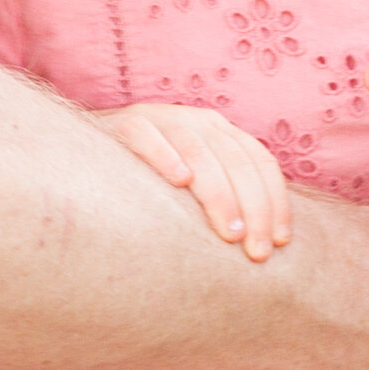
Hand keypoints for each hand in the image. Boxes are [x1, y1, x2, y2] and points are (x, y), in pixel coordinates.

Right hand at [104, 104, 291, 263]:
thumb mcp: (195, 187)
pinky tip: (179, 181)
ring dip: (219, 193)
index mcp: (221, 132)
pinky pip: (146, 135)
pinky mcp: (123, 124)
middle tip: (254, 250)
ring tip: (230, 231)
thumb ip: (225, 200)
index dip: (275, 202)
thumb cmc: (150, 185)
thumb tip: (266, 244)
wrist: (88, 156)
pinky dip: (165, 155)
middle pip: (236, 161)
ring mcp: (160, 119)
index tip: (280, 242)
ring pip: (199, 151)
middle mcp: (197, 121)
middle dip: (253, 208)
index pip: (260, 162)